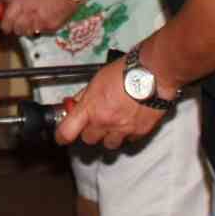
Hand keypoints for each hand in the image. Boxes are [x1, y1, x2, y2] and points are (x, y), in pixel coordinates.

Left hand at [1, 0, 77, 38]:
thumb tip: (9, 4)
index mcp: (21, 1)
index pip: (7, 21)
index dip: (5, 25)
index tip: (5, 25)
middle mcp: (29, 14)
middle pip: (17, 30)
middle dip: (16, 27)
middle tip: (19, 22)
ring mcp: (41, 22)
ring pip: (28, 33)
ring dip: (28, 28)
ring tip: (33, 19)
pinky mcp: (52, 27)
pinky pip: (41, 31)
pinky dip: (41, 27)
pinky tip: (45, 17)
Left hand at [53, 58, 168, 149]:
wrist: (152, 73)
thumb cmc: (125, 71)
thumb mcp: (97, 79)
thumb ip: (85, 95)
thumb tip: (75, 103)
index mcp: (90, 107)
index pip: (67, 132)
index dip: (61, 136)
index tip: (61, 136)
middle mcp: (104, 122)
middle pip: (89, 140)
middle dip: (89, 132)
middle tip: (94, 121)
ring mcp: (122, 129)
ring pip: (109, 144)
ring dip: (108, 136)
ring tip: (114, 123)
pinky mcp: (139, 132)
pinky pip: (129, 140)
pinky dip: (127, 134)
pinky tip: (129, 121)